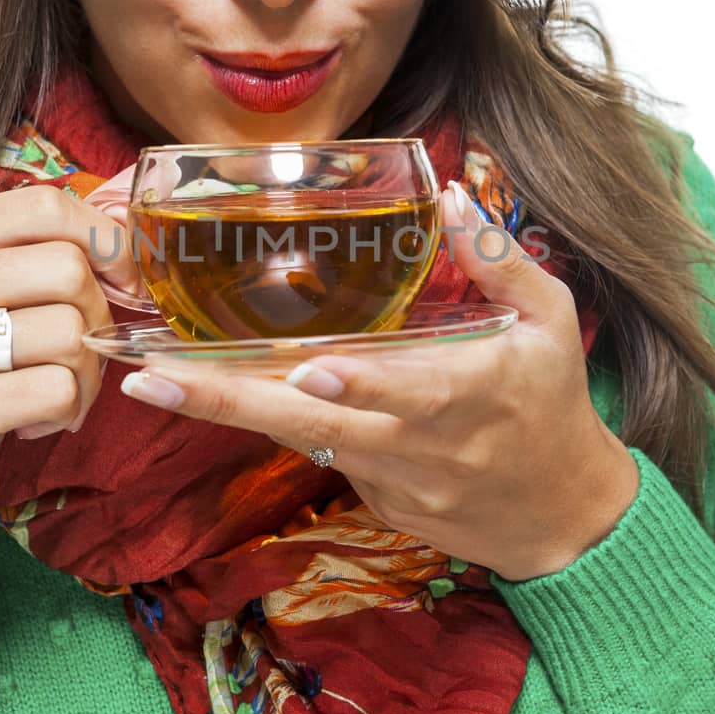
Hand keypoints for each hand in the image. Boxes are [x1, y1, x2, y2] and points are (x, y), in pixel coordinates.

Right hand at [0, 184, 137, 578]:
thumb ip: (32, 255)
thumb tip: (126, 229)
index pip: (41, 204)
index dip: (104, 241)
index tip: (125, 283)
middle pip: (64, 266)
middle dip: (96, 319)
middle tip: (75, 358)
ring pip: (67, 330)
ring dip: (83, 375)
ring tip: (48, 397)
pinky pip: (57, 389)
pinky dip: (65, 412)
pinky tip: (29, 425)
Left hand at [120, 181, 638, 581]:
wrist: (563, 519)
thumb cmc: (555, 403)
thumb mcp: (551, 322)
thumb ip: (500, 261)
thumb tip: (451, 194)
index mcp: (471, 393)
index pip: (409, 391)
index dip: (357, 383)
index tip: (306, 368)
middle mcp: (423, 446)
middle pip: (315, 428)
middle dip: (229, 404)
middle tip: (151, 381)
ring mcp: (393, 482)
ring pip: (303, 442)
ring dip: (232, 412)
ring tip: (155, 381)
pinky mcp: (377, 502)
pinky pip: (323, 454)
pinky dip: (283, 422)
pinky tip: (231, 392)